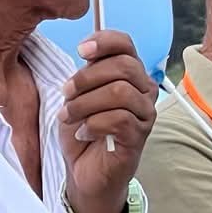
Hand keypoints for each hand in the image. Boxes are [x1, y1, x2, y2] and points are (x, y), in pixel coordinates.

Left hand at [58, 29, 157, 212]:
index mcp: (128, 74)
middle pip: (124, 66)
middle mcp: (143, 90)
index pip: (125, 44)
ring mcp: (145, 113)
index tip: (81, 50)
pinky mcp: (140, 136)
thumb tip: (87, 51)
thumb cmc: (84, 131)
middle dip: (87, 78)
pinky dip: (93, 125)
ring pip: (119, 92)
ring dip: (85, 104)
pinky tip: (84, 133)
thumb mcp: (79, 95)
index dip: (104, 41)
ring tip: (70, 117)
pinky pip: (119, 119)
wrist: (85, 170)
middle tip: (67, 94)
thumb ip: (87, 73)